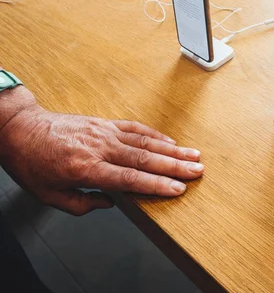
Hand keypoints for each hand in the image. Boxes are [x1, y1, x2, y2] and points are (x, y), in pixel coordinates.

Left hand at [0, 105, 203, 215]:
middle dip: (174, 166)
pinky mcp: (104, 123)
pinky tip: (170, 142)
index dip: (157, 185)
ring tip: (194, 155)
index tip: (178, 189)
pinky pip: (134, 128)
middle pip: (145, 158)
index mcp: (86, 168)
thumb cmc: (33, 162)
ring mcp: (104, 132)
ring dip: (172, 149)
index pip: (130, 179)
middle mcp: (100, 147)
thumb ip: (81, 204)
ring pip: (145, 141)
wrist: (21, 129)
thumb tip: (109, 203)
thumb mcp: (49, 195)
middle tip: (197, 170)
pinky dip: (154, 134)